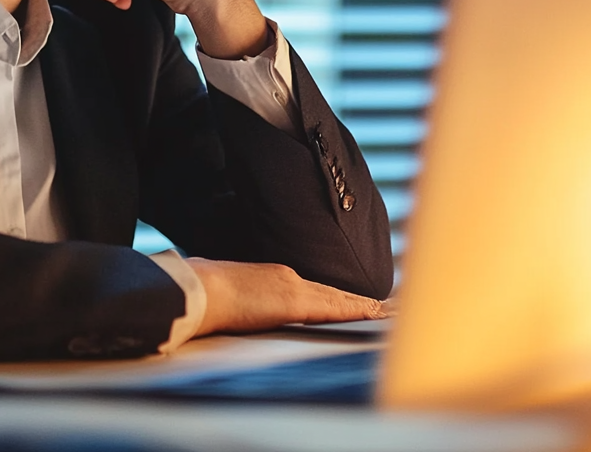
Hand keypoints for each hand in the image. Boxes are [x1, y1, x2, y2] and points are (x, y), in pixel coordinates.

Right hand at [186, 257, 392, 336]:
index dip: (335, 295)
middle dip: (358, 301)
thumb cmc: (206, 291)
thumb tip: (233, 301)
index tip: (355, 300)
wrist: (202, 287)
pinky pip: (338, 307)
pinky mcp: (297, 302)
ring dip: (365, 307)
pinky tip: (377, 314)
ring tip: (388, 311)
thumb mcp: (228, 290)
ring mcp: (294, 288)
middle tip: (386, 306)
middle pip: (331, 293)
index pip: (313, 289)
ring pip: (339, 299)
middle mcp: (289, 278)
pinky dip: (360, 310)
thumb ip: (241, 294)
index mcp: (272, 277)